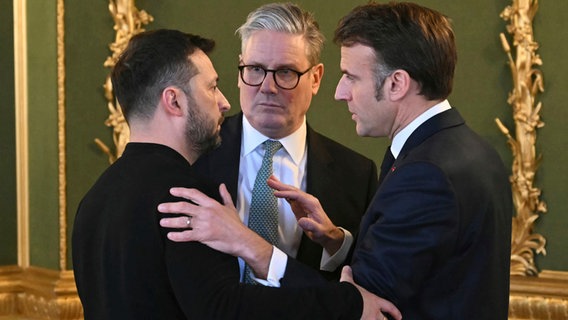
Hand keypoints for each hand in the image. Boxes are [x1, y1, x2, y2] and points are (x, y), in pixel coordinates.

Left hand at [158, 184, 272, 277]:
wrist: (241, 239)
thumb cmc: (236, 224)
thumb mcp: (231, 207)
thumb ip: (225, 196)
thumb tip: (222, 185)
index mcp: (212, 204)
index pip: (194, 194)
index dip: (182, 191)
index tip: (172, 191)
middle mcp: (206, 212)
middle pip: (184, 207)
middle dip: (170, 207)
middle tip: (160, 207)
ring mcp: (204, 224)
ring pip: (183, 221)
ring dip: (171, 221)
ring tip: (162, 222)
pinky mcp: (203, 236)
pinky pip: (187, 235)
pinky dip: (177, 236)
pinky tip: (170, 236)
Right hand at [268, 176, 343, 254]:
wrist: (326, 232)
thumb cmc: (322, 231)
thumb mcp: (317, 230)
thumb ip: (310, 225)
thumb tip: (301, 221)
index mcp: (311, 203)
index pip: (297, 195)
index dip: (286, 194)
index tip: (276, 194)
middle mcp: (307, 200)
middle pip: (292, 190)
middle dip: (281, 185)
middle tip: (270, 181)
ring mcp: (303, 202)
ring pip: (291, 191)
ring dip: (280, 186)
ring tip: (271, 181)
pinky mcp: (299, 205)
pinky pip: (290, 196)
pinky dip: (283, 192)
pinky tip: (277, 189)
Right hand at [340, 266, 401, 319]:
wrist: (343, 304)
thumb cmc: (350, 294)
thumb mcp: (349, 283)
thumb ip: (348, 275)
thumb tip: (347, 268)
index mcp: (374, 301)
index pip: (389, 306)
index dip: (395, 311)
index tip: (399, 316)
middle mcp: (374, 313)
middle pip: (384, 319)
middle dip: (384, 319)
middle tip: (385, 319)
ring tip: (370, 319)